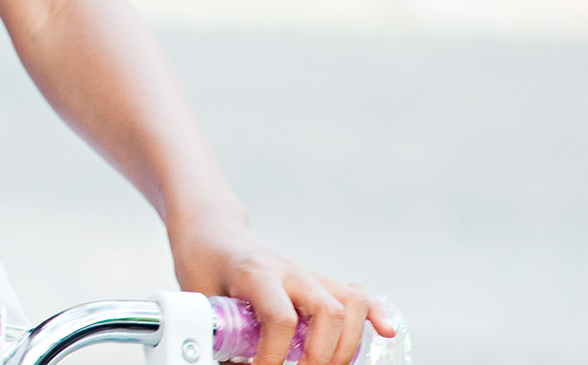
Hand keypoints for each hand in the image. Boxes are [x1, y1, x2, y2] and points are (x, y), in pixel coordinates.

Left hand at [172, 220, 395, 364]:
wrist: (212, 235)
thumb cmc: (204, 268)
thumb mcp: (200, 303)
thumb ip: (220, 341)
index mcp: (256, 274)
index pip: (280, 319)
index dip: (274, 357)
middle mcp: (290, 272)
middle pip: (328, 313)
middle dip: (320, 356)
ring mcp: (309, 276)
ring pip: (351, 303)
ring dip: (347, 344)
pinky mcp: (320, 283)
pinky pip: (358, 295)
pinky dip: (377, 314)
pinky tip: (387, 333)